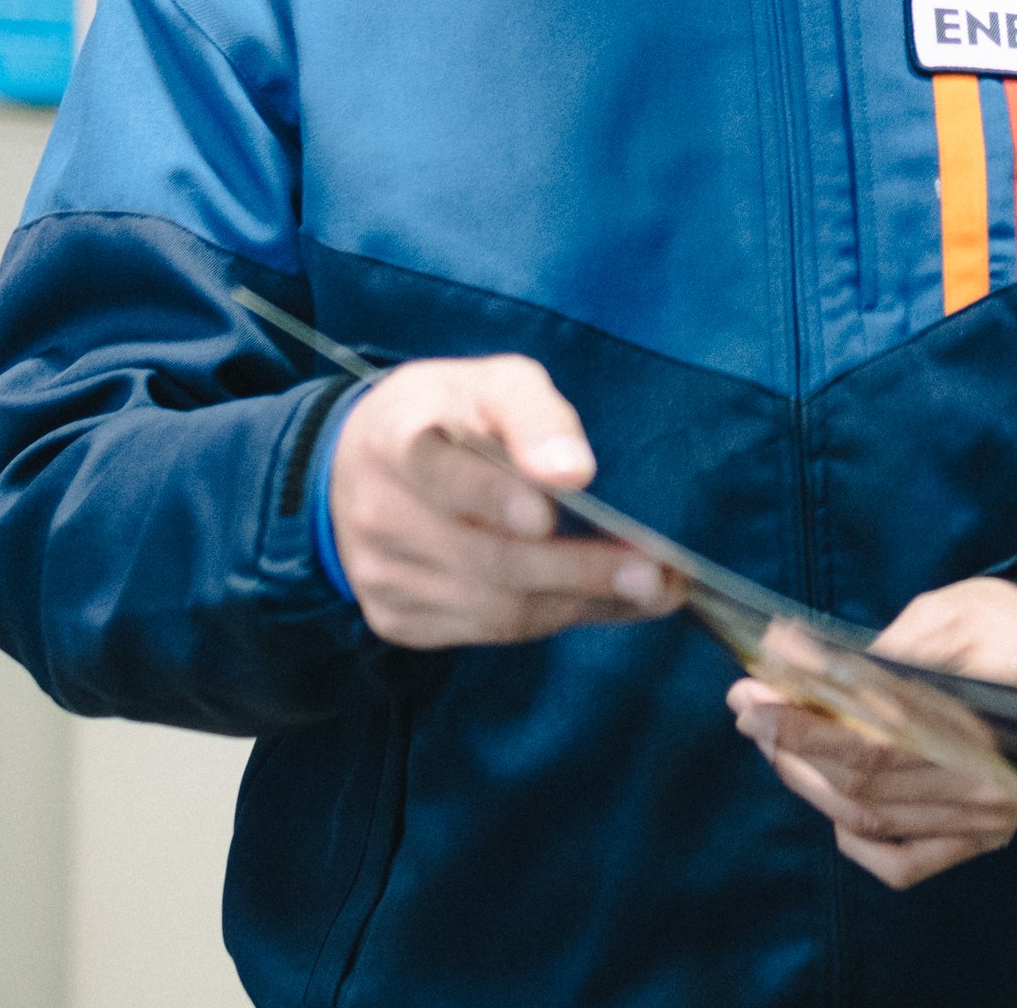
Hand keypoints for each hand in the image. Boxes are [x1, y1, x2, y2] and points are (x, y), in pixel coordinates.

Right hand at [325, 356, 683, 649]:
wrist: (364, 466)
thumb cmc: (452, 414)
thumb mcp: (493, 383)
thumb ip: (534, 415)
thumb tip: (574, 472)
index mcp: (394, 439)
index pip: (439, 470)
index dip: (493, 496)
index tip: (549, 515)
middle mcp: (378, 515)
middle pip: (484, 556)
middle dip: (576, 569)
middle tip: (651, 572)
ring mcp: (383, 576)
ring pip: (493, 607)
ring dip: (581, 602)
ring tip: (653, 589)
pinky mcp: (397, 619)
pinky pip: (487, 632)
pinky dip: (555, 618)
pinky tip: (606, 602)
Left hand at [730, 577, 1016, 888]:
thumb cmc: (1003, 620)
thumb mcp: (943, 614)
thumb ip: (871, 649)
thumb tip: (785, 657)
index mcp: (992, 715)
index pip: (875, 734)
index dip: (804, 722)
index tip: (752, 694)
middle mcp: (992, 779)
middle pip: (865, 781)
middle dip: (791, 746)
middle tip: (746, 708)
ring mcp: (990, 816)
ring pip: (872, 819)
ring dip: (808, 783)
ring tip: (771, 739)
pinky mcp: (984, 834)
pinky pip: (903, 865)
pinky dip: (854, 840)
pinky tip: (828, 800)